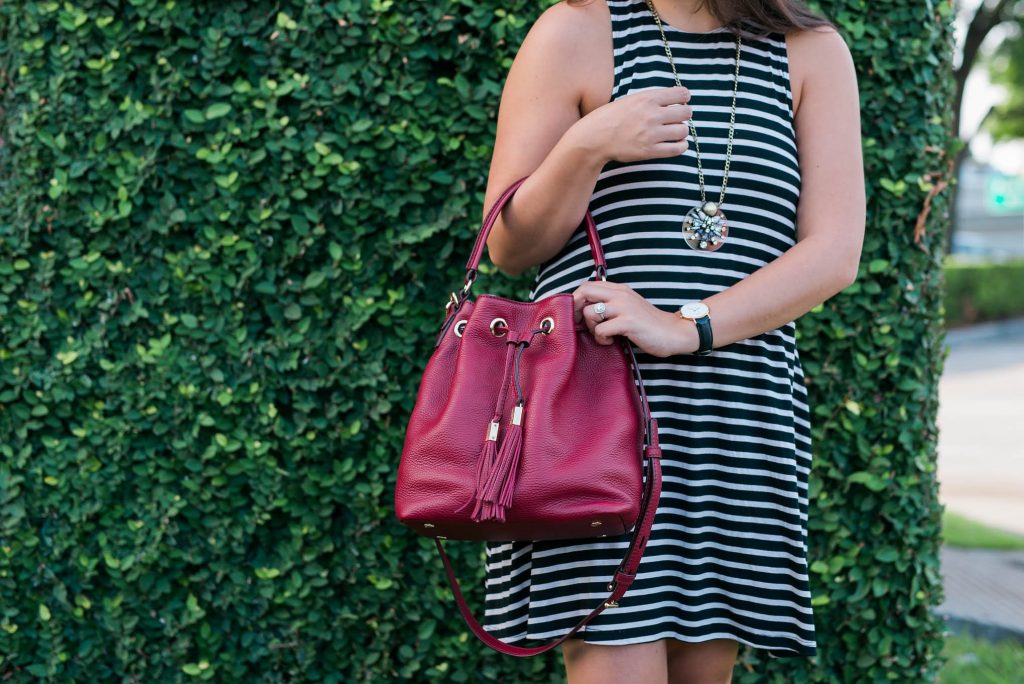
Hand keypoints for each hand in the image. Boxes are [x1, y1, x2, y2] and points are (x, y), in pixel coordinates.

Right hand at [570, 86, 692, 164]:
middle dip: (684, 115)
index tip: (680, 103)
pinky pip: (677, 149)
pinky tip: (677, 144)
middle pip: (686, 112)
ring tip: (674, 132)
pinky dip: (681, 146)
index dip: (684, 98)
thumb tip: (676, 100)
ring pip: (683, 130)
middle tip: (676, 119)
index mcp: (647, 98)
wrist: (594, 138)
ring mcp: (651, 134)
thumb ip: (651, 99)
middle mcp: (651, 115)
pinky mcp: (649, 151)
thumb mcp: (631, 100)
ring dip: (681, 131)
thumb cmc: (611, 117)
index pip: (682, 94)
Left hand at [572, 281, 698, 357]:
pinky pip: (601, 330)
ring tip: (603, 335)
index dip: (577, 300)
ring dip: (591, 327)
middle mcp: (620, 294)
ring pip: (590, 312)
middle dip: (577, 311)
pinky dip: (602, 339)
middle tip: (585, 325)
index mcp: (619, 289)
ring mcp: (624, 307)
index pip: (587, 285)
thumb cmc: (648, 324)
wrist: (674, 332)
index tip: (579, 316)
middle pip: (584, 292)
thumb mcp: (628, 307)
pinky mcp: (628, 322)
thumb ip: (610, 304)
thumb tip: (583, 310)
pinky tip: (612, 341)